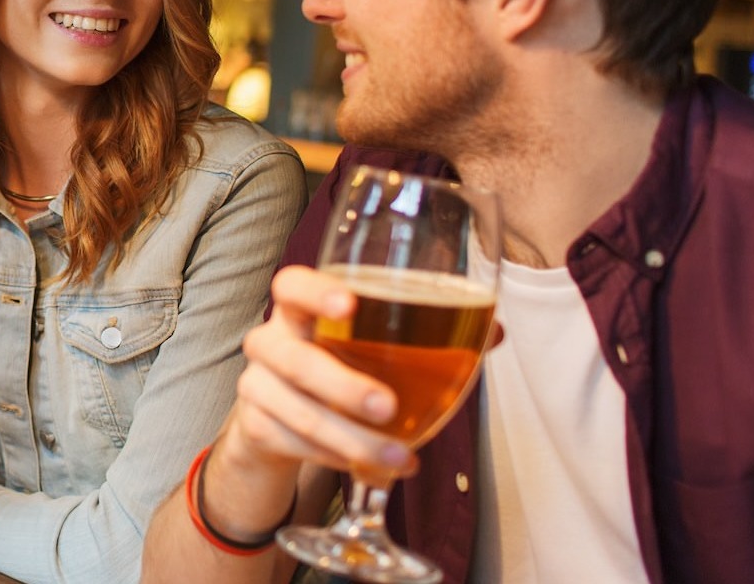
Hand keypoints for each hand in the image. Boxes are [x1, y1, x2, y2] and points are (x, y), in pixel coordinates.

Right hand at [223, 266, 415, 483]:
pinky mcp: (256, 426)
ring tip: (398, 456)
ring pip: (299, 412)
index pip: (292, 286)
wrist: (282, 417)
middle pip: (295, 359)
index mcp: (298, 311)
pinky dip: (339, 458)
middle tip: (387, 406)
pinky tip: (370, 467)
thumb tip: (497, 332)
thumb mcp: (369, 345)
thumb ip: (430, 335)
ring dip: (352, 438)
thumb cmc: (338, 366)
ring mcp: (257, 385)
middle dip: (343, 386)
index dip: (316, 292)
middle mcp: (270, 342)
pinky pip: (297, 445)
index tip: (350, 305)